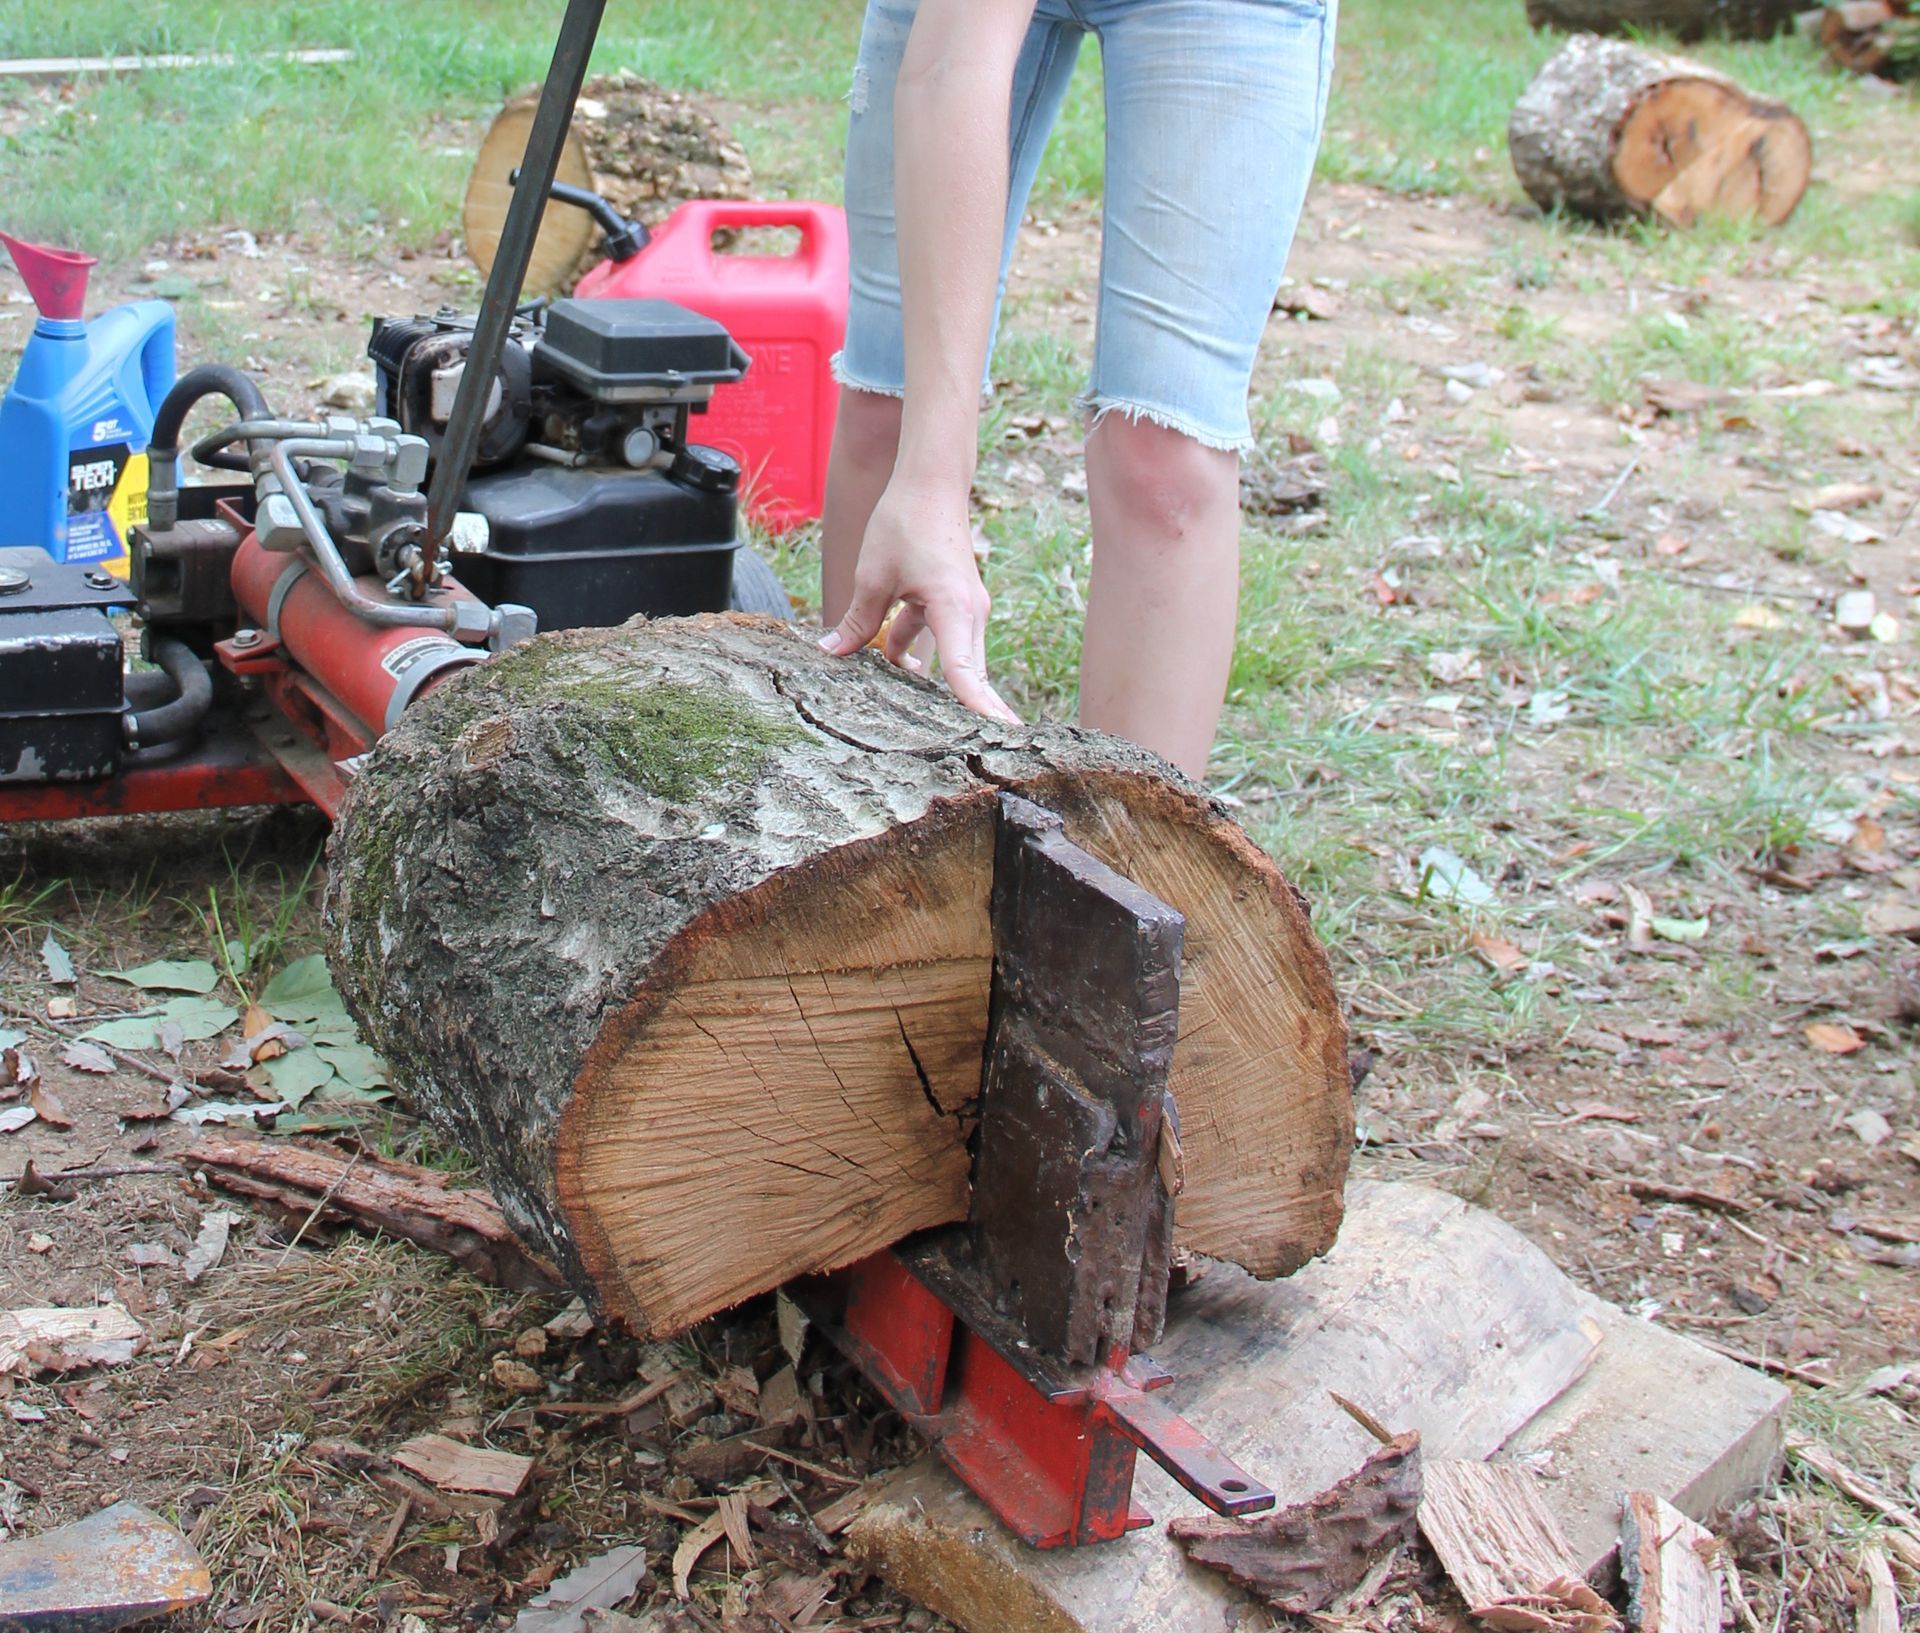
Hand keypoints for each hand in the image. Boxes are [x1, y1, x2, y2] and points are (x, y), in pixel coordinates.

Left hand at [818, 478, 1019, 723]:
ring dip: (936, 684)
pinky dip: (921, 653)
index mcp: (954, 609)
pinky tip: (894, 665)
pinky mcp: (956, 604)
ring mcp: (966, 610)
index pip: (965, 672)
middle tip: (978, 754)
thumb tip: (831, 654)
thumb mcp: (872, 577)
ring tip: (927, 724)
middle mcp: (969, 614)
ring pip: (955, 660)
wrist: (930, 484)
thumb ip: (858, 621)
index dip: (977, 708)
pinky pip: (943, 640)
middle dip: (972, 712)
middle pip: (970, 675)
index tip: (997, 737)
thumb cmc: (904, 523)